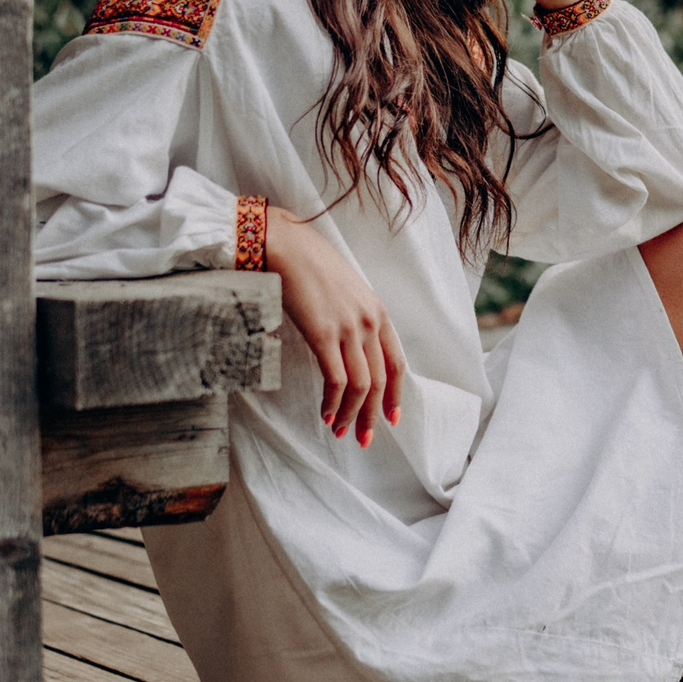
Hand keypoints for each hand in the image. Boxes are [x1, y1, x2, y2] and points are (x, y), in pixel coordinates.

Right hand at [262, 206, 404, 447]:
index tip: (390, 417)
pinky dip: (333, 402)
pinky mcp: (323, 333)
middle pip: (381, 380)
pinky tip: (326, 414)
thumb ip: (354, 318)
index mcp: (378, 311)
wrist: (285, 244)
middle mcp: (369, 321)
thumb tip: (350, 350)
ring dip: (351, 414)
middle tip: (364, 437)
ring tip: (341, 430)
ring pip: (361, 385)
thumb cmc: (309, 265)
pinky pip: (336, 379)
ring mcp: (348, 327)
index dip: (395, 394)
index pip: (397, 363)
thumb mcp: (344, 291)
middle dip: (373, 414)